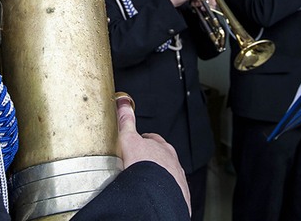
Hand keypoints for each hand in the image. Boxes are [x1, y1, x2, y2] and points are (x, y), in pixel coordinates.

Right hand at [115, 93, 190, 214]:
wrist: (155, 196)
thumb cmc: (146, 168)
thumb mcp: (130, 140)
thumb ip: (126, 122)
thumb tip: (123, 103)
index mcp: (162, 147)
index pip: (152, 139)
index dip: (143, 141)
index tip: (137, 143)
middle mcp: (172, 161)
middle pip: (161, 156)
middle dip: (152, 158)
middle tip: (139, 163)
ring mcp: (176, 178)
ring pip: (167, 172)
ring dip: (158, 175)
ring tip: (144, 181)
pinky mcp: (177, 194)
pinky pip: (170, 190)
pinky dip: (162, 190)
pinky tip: (152, 193)